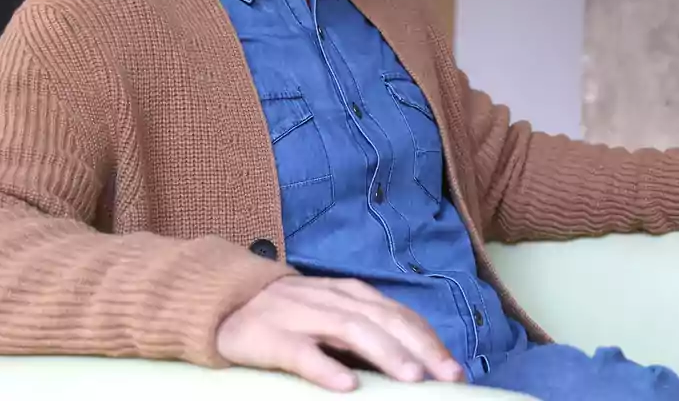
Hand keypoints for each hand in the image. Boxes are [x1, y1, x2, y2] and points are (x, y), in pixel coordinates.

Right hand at [217, 275, 464, 391]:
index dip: (428, 339)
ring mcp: (300, 316)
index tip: (454, 368)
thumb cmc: (288, 315)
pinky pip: (301, 353)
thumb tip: (414, 360)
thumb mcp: (331, 313)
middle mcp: (330, 299)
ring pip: (351, 330)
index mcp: (348, 293)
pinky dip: (325, 367)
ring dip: (385, 353)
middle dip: (420, 348)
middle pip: (383, 320)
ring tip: (411, 378)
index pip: (398, 314)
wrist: (223, 301)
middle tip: (447, 377)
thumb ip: (366, 328)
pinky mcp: (270, 337)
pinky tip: (346, 385)